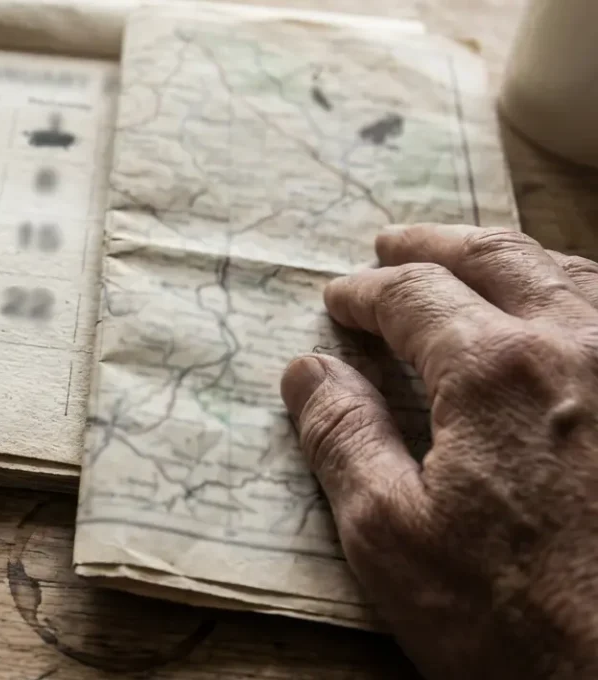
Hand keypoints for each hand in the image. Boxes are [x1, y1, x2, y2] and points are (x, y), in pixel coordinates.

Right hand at [283, 224, 597, 679]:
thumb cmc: (515, 621)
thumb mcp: (390, 539)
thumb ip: (343, 438)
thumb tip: (307, 368)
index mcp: (496, 369)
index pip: (415, 297)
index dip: (367, 292)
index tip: (337, 301)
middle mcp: (584, 344)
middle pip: (501, 260)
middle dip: (436, 246)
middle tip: (394, 244)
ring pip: (577, 274)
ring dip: (513, 259)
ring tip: (474, 265)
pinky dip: (580, 293)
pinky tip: (567, 315)